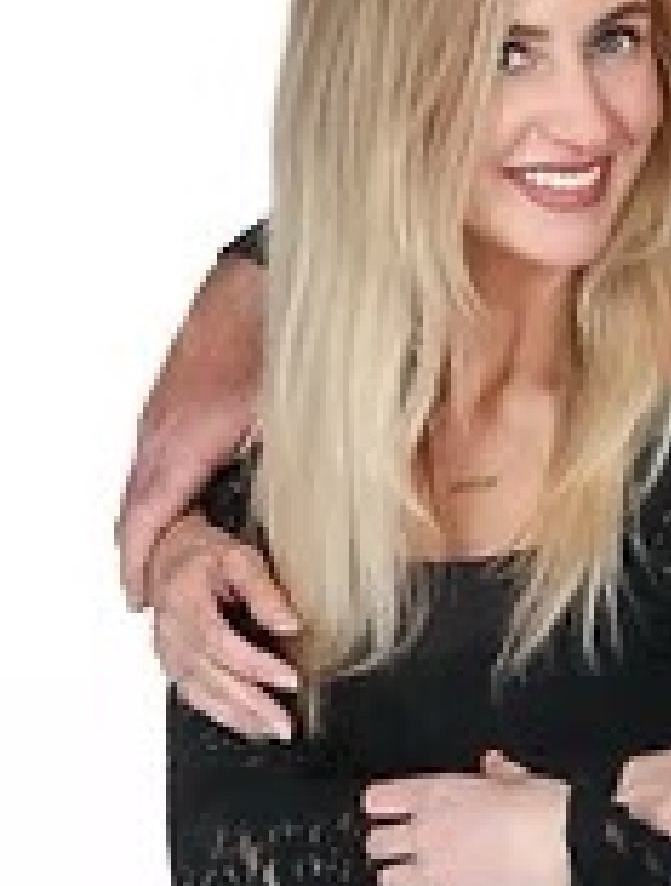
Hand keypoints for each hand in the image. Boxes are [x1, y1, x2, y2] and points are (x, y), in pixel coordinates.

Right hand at [117, 253, 264, 607]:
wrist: (253, 286)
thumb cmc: (273, 346)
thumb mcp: (290, 416)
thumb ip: (295, 468)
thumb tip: (322, 508)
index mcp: (186, 440)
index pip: (148, 516)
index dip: (140, 561)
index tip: (139, 599)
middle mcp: (161, 431)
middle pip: (134, 508)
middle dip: (138, 554)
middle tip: (149, 594)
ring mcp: (158, 416)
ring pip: (141, 484)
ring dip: (145, 524)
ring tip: (157, 563)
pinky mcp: (168, 405)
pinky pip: (151, 461)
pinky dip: (154, 492)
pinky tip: (174, 504)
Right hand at [149, 512, 299, 738]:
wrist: (167, 553)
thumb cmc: (205, 554)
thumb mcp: (239, 557)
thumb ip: (264, 590)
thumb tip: (289, 624)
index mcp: (184, 601)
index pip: (220, 641)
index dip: (255, 664)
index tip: (290, 679)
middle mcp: (170, 631)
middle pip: (210, 675)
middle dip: (250, 703)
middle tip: (285, 723)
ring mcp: (167, 651)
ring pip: (200, 692)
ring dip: (236, 716)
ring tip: (271, 730)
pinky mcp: (172, 663)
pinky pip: (192, 695)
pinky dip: (220, 714)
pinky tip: (246, 725)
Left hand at [364, 752, 572, 885]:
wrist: (564, 855)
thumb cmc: (544, 810)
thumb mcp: (522, 779)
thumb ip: (499, 773)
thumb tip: (493, 764)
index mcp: (436, 795)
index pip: (379, 799)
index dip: (382, 802)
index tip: (388, 805)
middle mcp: (425, 835)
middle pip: (375, 843)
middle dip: (385, 842)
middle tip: (401, 840)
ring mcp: (435, 874)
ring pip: (390, 880)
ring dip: (401, 875)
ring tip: (420, 871)